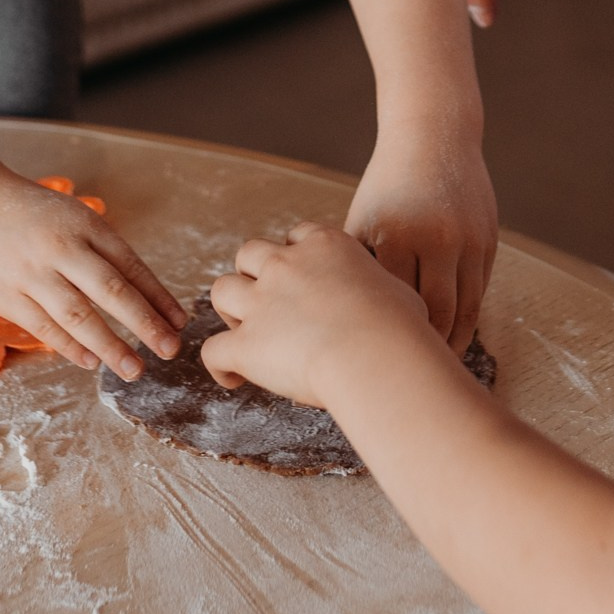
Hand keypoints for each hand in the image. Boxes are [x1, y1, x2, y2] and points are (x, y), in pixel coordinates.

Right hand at [0, 172, 185, 375]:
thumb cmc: (34, 216)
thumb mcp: (74, 218)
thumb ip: (103, 252)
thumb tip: (144, 298)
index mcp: (84, 225)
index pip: (130, 265)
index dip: (158, 296)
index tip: (180, 322)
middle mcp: (61, 247)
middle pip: (111, 290)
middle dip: (144, 323)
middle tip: (170, 349)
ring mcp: (32, 272)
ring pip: (78, 315)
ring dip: (110, 346)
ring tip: (135, 369)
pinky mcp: (6, 295)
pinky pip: (44, 327)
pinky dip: (71, 347)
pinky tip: (92, 362)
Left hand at [204, 221, 435, 410]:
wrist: (376, 353)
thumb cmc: (401, 327)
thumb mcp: (400, 292)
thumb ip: (381, 293)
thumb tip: (396, 312)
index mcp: (325, 246)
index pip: (298, 236)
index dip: (295, 256)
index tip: (302, 278)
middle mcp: (286, 265)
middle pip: (250, 253)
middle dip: (252, 275)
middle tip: (267, 304)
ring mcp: (261, 302)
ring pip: (220, 290)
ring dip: (229, 310)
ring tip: (245, 334)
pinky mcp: (246, 344)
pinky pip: (213, 350)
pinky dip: (218, 365)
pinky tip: (234, 378)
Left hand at [345, 129, 497, 348]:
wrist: (434, 137)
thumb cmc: (386, 186)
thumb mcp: (363, 220)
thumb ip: (356, 269)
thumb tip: (338, 325)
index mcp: (396, 236)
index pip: (394, 306)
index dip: (388, 341)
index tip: (377, 369)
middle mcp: (437, 239)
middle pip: (435, 315)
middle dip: (425, 352)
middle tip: (410, 381)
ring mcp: (469, 240)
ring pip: (465, 309)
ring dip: (452, 342)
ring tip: (435, 367)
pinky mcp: (489, 241)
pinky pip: (479, 291)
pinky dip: (467, 317)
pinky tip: (452, 336)